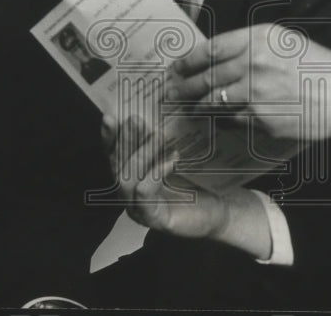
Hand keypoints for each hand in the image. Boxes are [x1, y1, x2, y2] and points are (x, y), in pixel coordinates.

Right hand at [102, 114, 227, 238]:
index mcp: (133, 178)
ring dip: (142, 153)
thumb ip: (161, 140)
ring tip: (158, 135)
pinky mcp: (154, 219)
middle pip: (117, 166)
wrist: (221, 211)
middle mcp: (131, 194)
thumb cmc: (199, 183)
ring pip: (127, 179)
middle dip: (125, 140)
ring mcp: (140, 209)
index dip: (109, 137)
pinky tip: (172, 159)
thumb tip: (155, 110)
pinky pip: (144, 193)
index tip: (110, 116)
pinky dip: (155, 173)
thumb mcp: (176, 155)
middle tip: (136, 119)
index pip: (114, 156)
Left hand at [167, 23, 330, 143]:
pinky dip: (221, 120)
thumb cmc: (316, 66)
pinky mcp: (261, 118)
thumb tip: (216, 56)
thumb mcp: (283, 41)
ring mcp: (256, 93)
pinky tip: (215, 120)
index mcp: (258, 39)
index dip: (188, 60)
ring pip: (213, 101)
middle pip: (206, 76)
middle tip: (173, 90)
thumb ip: (250, 45)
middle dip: (185, 86)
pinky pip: (231, 119)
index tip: (177, 66)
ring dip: (197, 105)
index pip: (211, 49)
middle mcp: (253, 63)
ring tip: (189, 107)